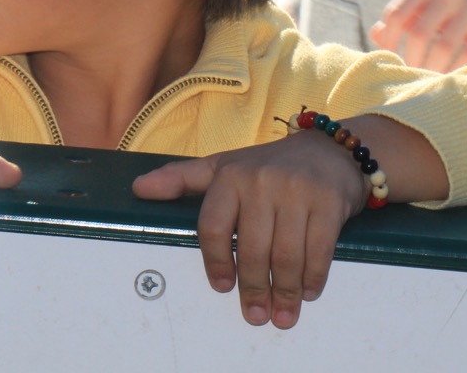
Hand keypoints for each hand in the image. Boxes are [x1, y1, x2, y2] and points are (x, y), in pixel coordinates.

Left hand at [132, 132, 366, 328]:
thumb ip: (181, 178)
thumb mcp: (223, 166)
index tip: (223, 287)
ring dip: (285, 291)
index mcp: (230, 175)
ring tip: (282, 313)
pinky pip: (318, 250)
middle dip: (254, 288)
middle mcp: (261, 181)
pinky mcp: (328, 202)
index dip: (216, 262)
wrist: (329, 150)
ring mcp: (297, 191)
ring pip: (286, 255)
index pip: (213, 227)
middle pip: (252, 248)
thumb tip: (138, 189)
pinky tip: (307, 292)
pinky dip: (313, 277)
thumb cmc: (268, 166)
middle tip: (256, 314)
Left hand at [369, 0, 466, 71]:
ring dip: (430, 68)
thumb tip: (377, 35)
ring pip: (444, 46)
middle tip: (409, 74)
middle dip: (410, 59)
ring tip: (425, 78)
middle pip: (419, 33)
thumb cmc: (441, 4)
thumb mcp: (420, 2)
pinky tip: (446, 76)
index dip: (389, 40)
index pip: (396, 14)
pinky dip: (455, 69)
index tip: (389, 58)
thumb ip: (397, 18)